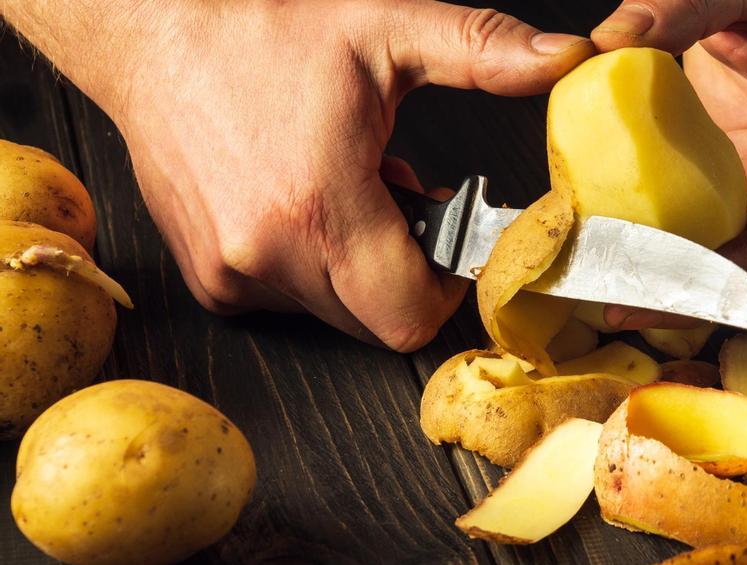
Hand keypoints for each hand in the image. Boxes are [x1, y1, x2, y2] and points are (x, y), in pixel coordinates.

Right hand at [4, 0, 593, 349]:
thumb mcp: (384, 31)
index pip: (409, 316)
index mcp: (319, 206)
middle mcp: (267, 256)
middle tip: (399, 202)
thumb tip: (565, 59)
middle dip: (407, 274)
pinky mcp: (210, 280)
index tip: (450, 244)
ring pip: (336, 314)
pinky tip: (303, 206)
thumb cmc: (259, 31)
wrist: (151, 34)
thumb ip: (481, 51)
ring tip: (345, 193)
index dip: (446, 290)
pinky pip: (290, 301)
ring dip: (359, 269)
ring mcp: (232, 275)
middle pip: (378, 322)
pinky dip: (313, 267)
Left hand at [591, 0, 746, 328]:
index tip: (671, 288)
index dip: (741, 272)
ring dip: (688, 287)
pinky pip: (734, 240)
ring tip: (618, 299)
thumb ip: (684, 4)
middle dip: (701, 294)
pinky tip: (631, 269)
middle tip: (623, 304)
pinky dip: (685, 259)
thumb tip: (611, 40)